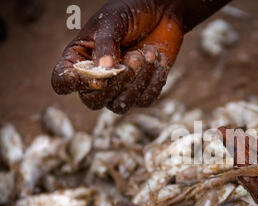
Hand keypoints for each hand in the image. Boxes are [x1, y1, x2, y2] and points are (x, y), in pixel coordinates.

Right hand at [52, 0, 182, 113]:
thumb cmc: (130, 13)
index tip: (99, 78)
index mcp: (78, 58)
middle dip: (115, 83)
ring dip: (136, 83)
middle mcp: (95, 78)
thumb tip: (104, 69)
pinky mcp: (141, 92)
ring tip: (148, 54)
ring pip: (119, 106)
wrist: (160, 12)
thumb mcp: (113, 21)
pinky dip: (154, 81)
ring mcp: (118, 88)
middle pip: (92, 101)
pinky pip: (144, 100)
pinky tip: (159, 59)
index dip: (74, 84)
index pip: (62, 82)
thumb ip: (106, 44)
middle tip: (134, 57)